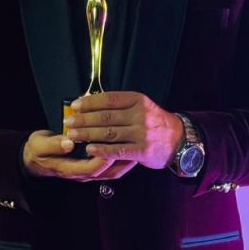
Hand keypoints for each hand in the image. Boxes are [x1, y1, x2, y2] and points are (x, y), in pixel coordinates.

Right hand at [22, 129, 136, 180]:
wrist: (35, 159)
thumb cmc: (37, 151)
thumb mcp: (39, 146)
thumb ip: (53, 144)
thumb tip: (68, 143)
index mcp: (68, 169)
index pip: (91, 168)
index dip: (103, 159)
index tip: (111, 146)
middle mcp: (81, 174)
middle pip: (106, 173)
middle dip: (121, 160)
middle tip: (133, 147)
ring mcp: (87, 171)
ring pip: (111, 172)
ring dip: (125, 161)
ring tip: (136, 148)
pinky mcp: (92, 166)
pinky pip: (110, 166)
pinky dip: (120, 158)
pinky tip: (127, 147)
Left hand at [64, 92, 183, 169]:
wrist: (179, 140)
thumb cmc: (155, 124)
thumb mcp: (142, 107)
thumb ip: (121, 106)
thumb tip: (91, 102)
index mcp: (138, 100)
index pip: (109, 99)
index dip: (89, 102)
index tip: (75, 106)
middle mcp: (140, 115)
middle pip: (105, 116)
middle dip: (83, 119)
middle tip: (68, 122)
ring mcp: (141, 133)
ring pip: (108, 133)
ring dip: (87, 134)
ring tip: (73, 135)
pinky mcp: (142, 150)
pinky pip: (117, 150)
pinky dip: (101, 150)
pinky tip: (89, 149)